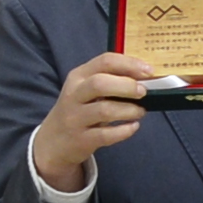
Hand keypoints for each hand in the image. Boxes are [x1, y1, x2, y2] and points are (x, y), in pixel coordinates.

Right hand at [33, 51, 159, 191]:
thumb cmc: (79, 109)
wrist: (54, 141)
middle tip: (143, 92)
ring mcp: (75, 118)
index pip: (104, 61)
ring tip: (140, 112)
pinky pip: (106, 135)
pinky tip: (133, 127)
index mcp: (78, 76)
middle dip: (127, 86)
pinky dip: (124, 131)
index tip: (149, 71)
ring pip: (104, 110)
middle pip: (100, 83)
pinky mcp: (81, 139)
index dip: (130, 64)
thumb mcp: (85, 89)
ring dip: (129, 110)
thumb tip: (144, 77)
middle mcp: (74, 95)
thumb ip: (109, 79)